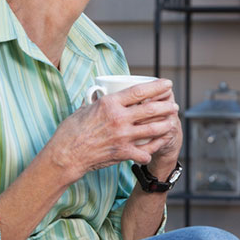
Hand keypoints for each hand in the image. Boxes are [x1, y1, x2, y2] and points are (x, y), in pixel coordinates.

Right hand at [44, 78, 180, 184]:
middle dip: (167, 106)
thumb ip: (96, 100)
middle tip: (174, 105)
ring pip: (153, 129)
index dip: (157, 87)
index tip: (167, 84)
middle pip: (151, 109)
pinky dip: (151, 151)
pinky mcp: (122, 152)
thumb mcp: (83, 108)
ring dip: (166, 126)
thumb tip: (99, 92)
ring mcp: (122, 136)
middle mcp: (119, 118)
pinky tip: (155, 150)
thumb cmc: (71, 131)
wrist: (66, 155)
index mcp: (110, 103)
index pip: (140, 91)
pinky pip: (144, 152)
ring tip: (171, 123)